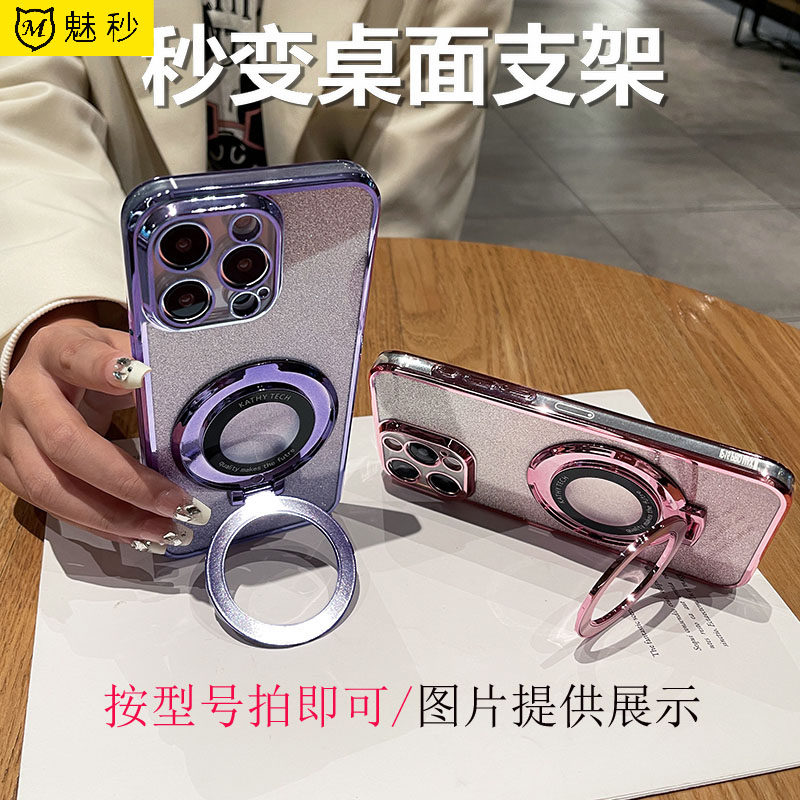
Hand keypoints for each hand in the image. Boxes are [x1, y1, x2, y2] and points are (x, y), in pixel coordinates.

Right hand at [0, 313, 207, 551]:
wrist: (40, 367)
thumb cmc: (89, 357)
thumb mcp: (115, 345)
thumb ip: (145, 362)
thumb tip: (190, 383)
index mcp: (55, 352)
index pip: (76, 358)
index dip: (103, 369)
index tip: (142, 377)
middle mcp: (25, 396)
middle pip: (64, 445)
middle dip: (126, 483)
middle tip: (177, 505)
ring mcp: (11, 437)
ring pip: (51, 488)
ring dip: (114, 518)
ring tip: (164, 531)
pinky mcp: (11, 471)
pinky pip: (54, 508)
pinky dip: (101, 525)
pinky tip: (139, 534)